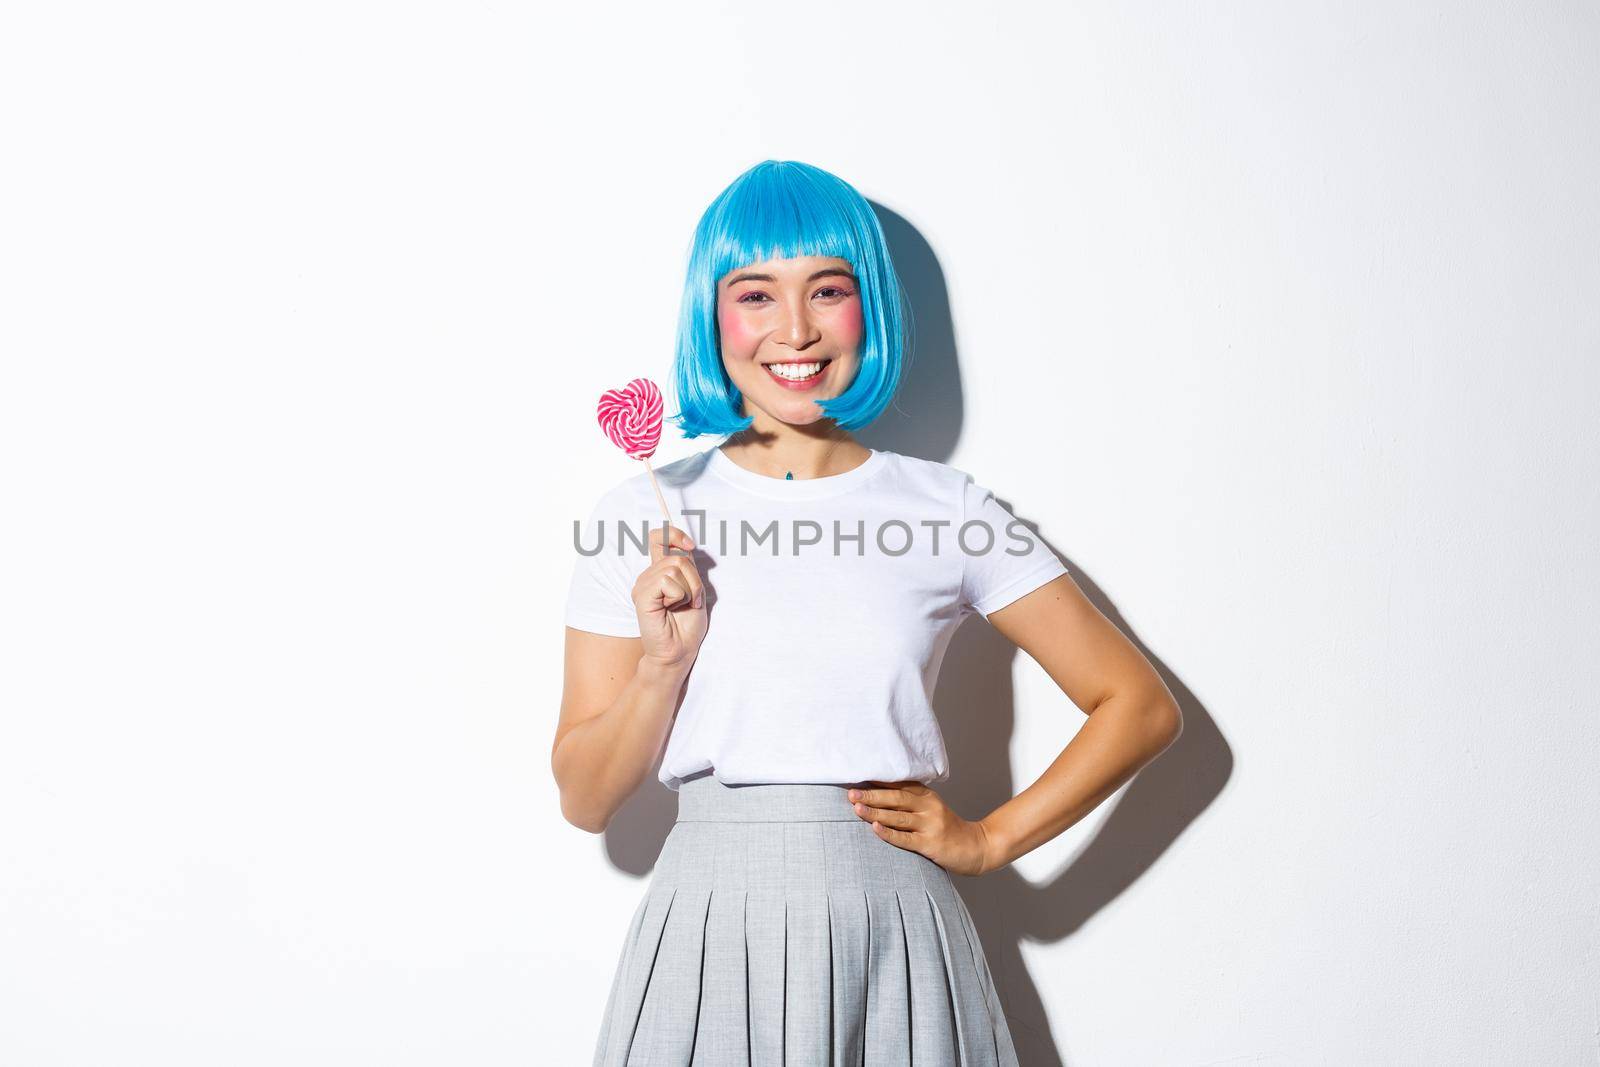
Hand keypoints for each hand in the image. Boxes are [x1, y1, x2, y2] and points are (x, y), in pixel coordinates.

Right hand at [633, 523, 707, 671]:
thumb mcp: (694, 590)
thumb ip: (688, 568)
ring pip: (675, 567)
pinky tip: (671, 609)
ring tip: (681, 606)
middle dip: (695, 579)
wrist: (679, 653)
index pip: (658, 538)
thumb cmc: (686, 626)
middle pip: (678, 556)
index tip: (690, 545)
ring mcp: (643, 585)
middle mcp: (648, 576)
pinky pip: (667, 581)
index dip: (674, 534)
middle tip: (692, 601)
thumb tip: (685, 547)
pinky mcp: (642, 596)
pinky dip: (678, 596)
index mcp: (659, 573)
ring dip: (689, 589)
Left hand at [847, 781, 997, 876]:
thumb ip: (911, 801)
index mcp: (927, 795)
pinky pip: (906, 838)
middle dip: (871, 795)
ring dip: (875, 812)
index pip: (899, 784)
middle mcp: (929, 806)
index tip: (857, 778)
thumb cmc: (948, 829)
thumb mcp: (932, 808)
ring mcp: (930, 825)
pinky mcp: (931, 844)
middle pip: (896, 797)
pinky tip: (875, 829)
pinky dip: (889, 833)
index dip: (877, 781)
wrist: (977, 848)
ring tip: (856, 808)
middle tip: (851, 793)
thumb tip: (876, 795)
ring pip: (898, 816)